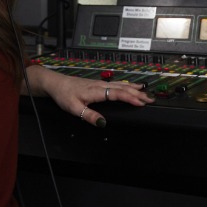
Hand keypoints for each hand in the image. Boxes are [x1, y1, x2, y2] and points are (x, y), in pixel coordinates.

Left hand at [30, 68, 153, 126]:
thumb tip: (102, 123)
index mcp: (97, 91)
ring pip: (121, 85)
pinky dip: (127, 85)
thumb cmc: (64, 94)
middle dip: (138, 94)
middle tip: (151, 99)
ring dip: (134, 89)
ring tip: (146, 92)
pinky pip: (117, 84)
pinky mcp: (98, 84)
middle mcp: (100, 85)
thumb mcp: (74, 108)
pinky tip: (130, 86)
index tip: (142, 102)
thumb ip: (89, 115)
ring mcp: (100, 83)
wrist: (56, 83)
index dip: (131, 98)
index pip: (118, 94)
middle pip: (123, 88)